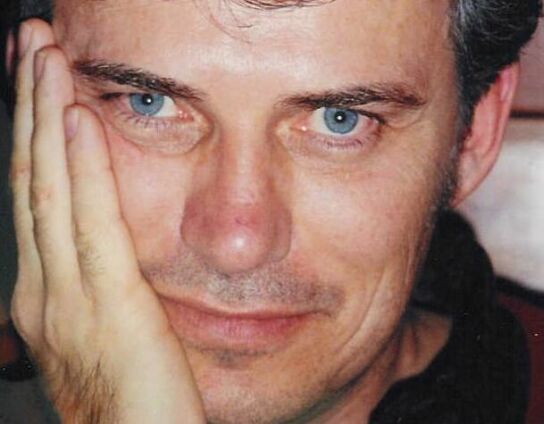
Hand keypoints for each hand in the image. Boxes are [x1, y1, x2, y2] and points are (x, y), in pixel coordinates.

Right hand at [9, 20, 204, 422]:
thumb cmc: (127, 398)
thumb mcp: (100, 334)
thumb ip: (93, 289)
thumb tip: (93, 255)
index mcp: (48, 291)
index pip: (37, 192)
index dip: (31, 131)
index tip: (38, 81)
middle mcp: (46, 285)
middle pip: (34, 175)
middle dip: (27, 102)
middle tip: (31, 40)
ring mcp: (70, 293)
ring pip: (51, 185)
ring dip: (45, 113)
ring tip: (45, 53)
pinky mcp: (111, 304)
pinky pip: (92, 221)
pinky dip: (81, 166)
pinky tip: (75, 117)